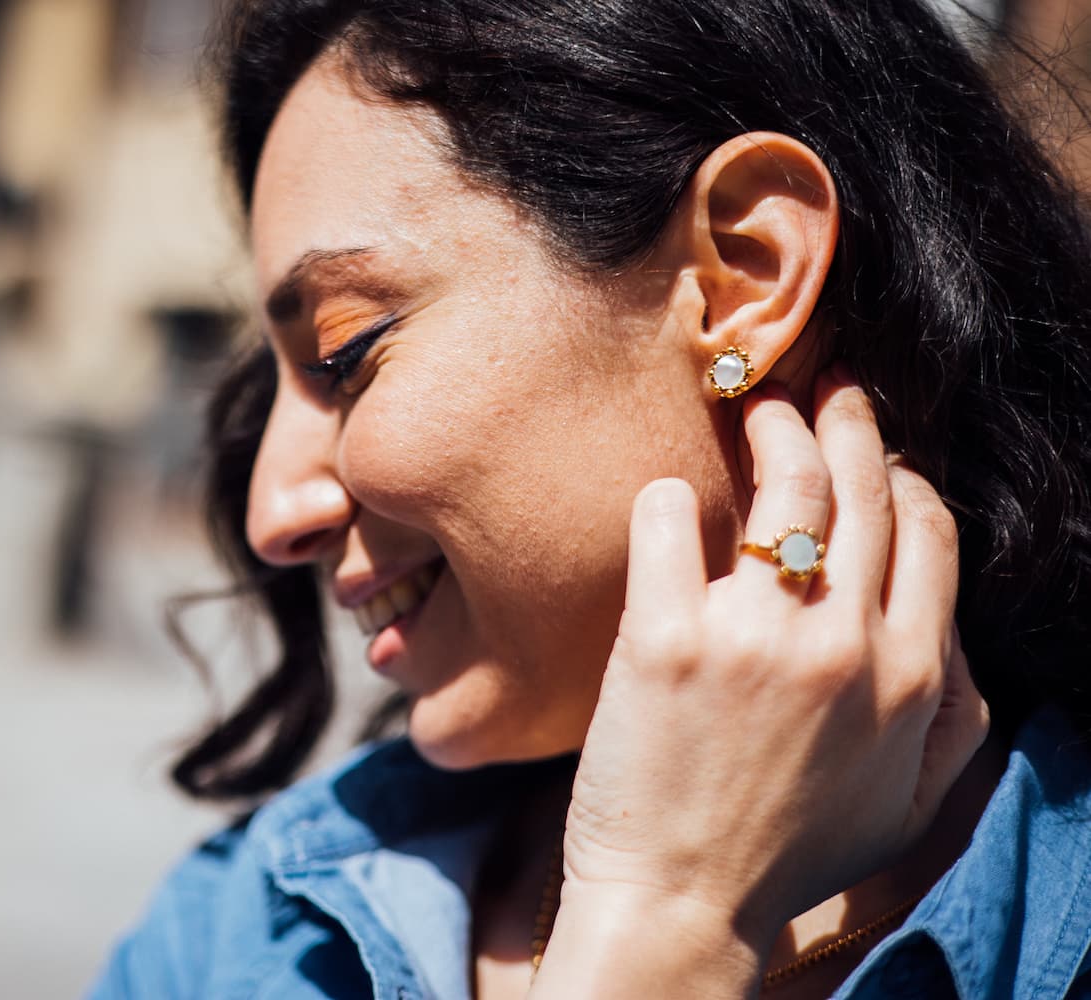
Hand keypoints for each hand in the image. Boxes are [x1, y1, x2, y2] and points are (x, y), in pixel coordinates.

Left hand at [531, 369, 988, 997]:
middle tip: (822, 388)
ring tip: (754, 405)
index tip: (876, 455)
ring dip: (773, 426)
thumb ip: (952, 716)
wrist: (682, 905)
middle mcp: (842, 642)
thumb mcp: (910, 800)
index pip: (925, 531)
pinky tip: (669, 495)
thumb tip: (953, 635)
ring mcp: (754, 636)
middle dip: (847, 419)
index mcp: (909, 675)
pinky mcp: (665, 640)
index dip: (901, 475)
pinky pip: (672, 519)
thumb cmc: (789, 855)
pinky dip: (670, 494)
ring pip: (781, 485)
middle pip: (860, 487)